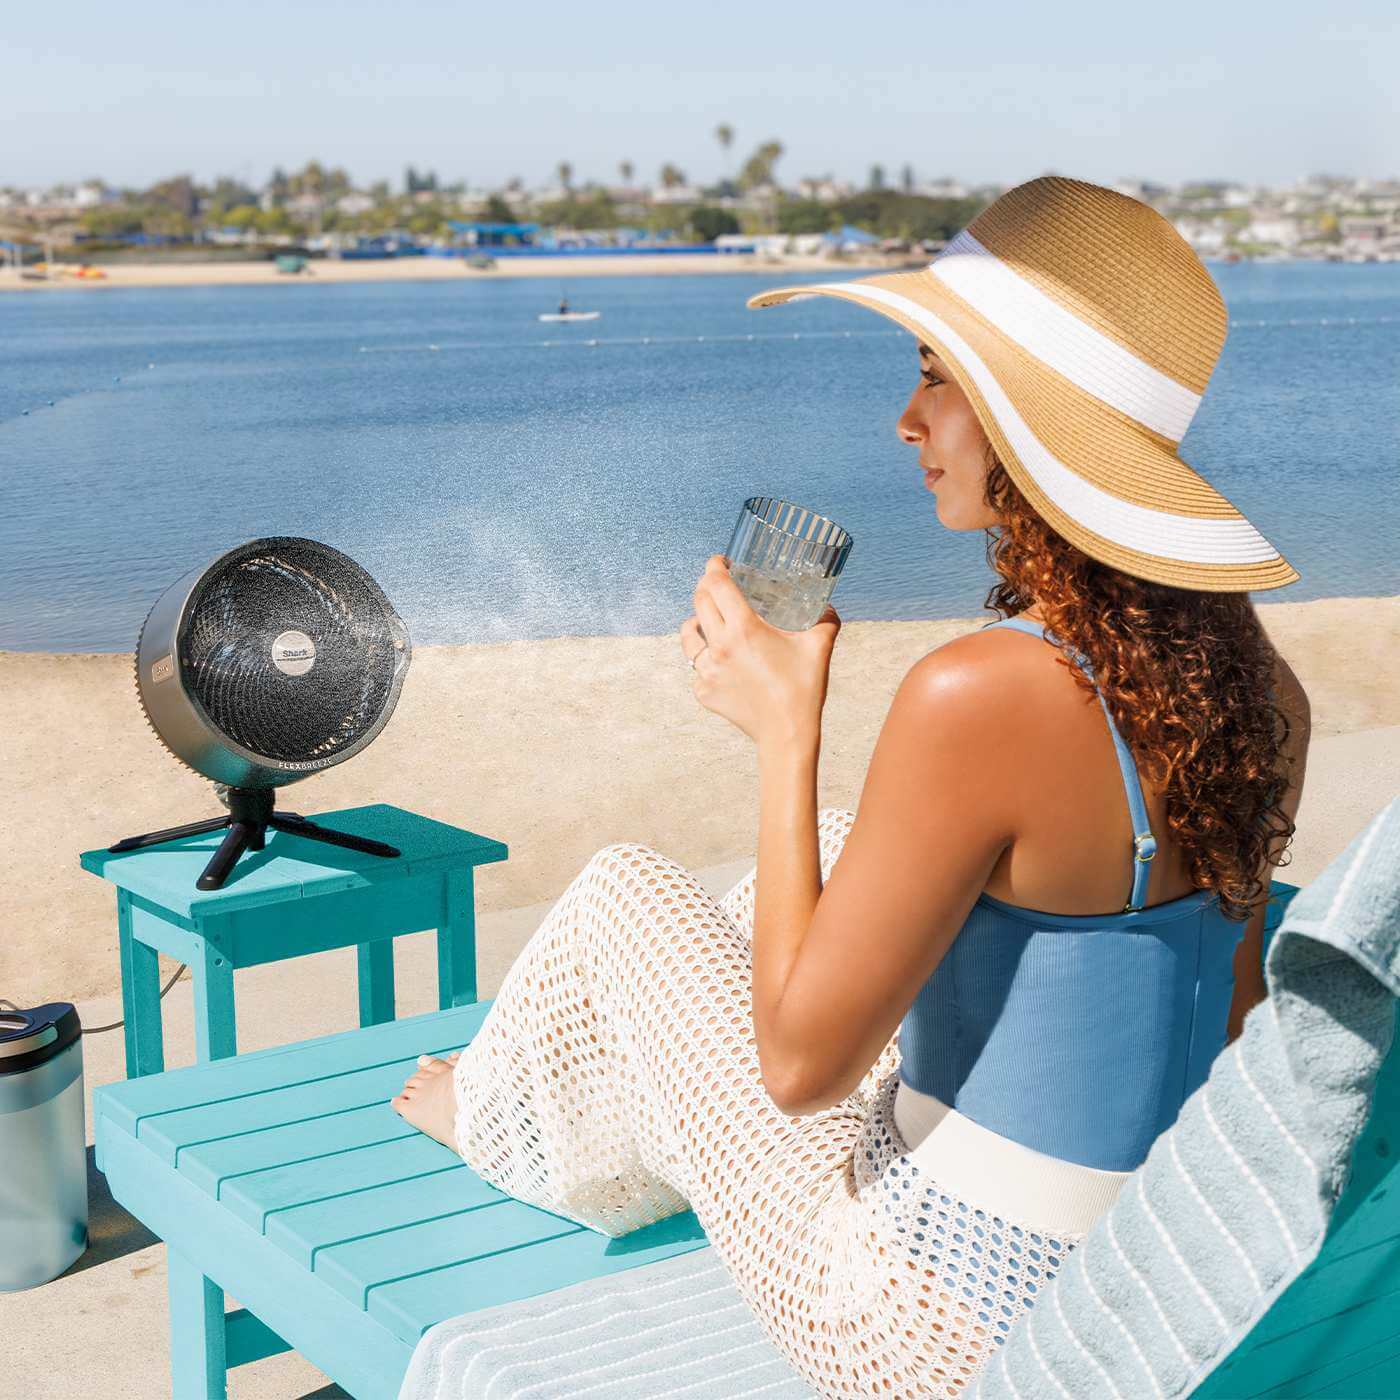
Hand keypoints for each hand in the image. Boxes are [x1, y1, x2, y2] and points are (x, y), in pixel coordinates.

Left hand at [679, 555, 839, 748]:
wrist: (786, 734)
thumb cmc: (803, 689)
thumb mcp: (819, 647)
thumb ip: (826, 620)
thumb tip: (828, 605)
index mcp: (744, 629)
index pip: (717, 585)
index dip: (714, 567)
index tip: (719, 562)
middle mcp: (719, 647)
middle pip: (699, 602)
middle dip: (705, 586)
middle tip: (717, 584)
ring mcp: (707, 671)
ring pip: (688, 635)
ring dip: (697, 621)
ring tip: (710, 621)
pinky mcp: (703, 691)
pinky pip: (696, 667)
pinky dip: (705, 659)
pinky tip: (721, 660)